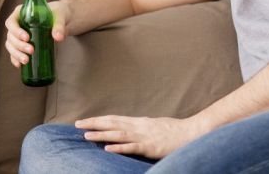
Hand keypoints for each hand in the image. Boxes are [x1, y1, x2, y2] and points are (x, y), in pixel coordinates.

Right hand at [5, 0, 69, 67]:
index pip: (11, 22)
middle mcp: (17, 24)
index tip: (27, 38)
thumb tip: (58, 38)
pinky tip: (19, 65)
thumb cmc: (58, 14)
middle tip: (31, 50)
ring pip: (10, 45)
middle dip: (19, 45)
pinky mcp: (22, 44)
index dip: (16, 31)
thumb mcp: (60, 16)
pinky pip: (14, 52)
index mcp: (21, 13)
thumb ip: (59, 25)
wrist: (62, 20)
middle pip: (10, 36)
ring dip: (16, 54)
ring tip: (26, 60)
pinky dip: (15, 59)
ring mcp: (18, 35)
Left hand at [75, 115, 207, 158]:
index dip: (98, 120)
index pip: (113, 119)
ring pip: (118, 134)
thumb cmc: (174, 130)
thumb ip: (140, 127)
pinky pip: (133, 147)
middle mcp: (138, 126)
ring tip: (86, 136)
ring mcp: (144, 136)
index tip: (84, 121)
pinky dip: (120, 147)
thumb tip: (128, 127)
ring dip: (101, 135)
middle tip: (77, 124)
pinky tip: (108, 148)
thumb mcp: (153, 125)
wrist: (192, 132)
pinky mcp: (150, 146)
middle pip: (112, 123)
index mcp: (138, 122)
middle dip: (94, 124)